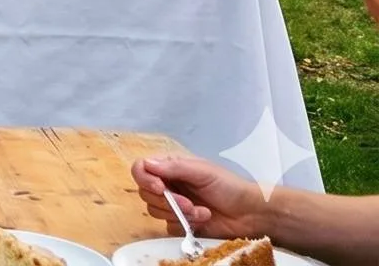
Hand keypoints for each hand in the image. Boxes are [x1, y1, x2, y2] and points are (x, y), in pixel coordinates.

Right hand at [133, 155, 273, 239]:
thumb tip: (147, 163)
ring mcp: (173, 205)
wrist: (250, 214)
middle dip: (168, 201)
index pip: (141, 169)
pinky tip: (202, 220)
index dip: (145, 179)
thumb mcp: (203, 172)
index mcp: (171, 168)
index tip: (160, 188)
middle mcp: (168, 185)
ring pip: (155, 211)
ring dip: (179, 213)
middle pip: (145, 193)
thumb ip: (174, 167)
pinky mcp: (180, 223)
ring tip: (202, 212)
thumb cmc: (230, 187)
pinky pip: (167, 226)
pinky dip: (184, 225)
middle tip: (189, 204)